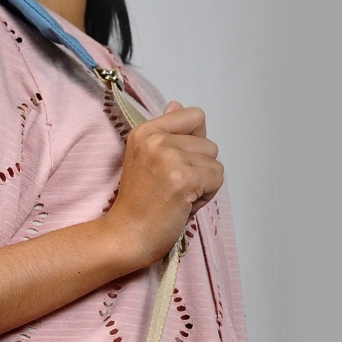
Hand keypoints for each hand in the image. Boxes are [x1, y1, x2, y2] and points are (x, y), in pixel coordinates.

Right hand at [103, 101, 223, 267]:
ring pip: (215, 163)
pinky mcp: (183, 179)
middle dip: (199, 169)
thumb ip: (166, 132)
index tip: (173, 164)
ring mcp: (169, 158)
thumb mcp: (147, 159)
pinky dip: (206, 196)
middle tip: (171, 188)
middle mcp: (156, 140)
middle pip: (209, 144)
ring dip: (203, 183)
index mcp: (145, 131)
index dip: (194, 143)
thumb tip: (176, 104)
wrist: (125, 237)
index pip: (194, 116)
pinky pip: (217, 179)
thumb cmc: (138, 205)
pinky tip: (183, 205)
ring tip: (177, 197)